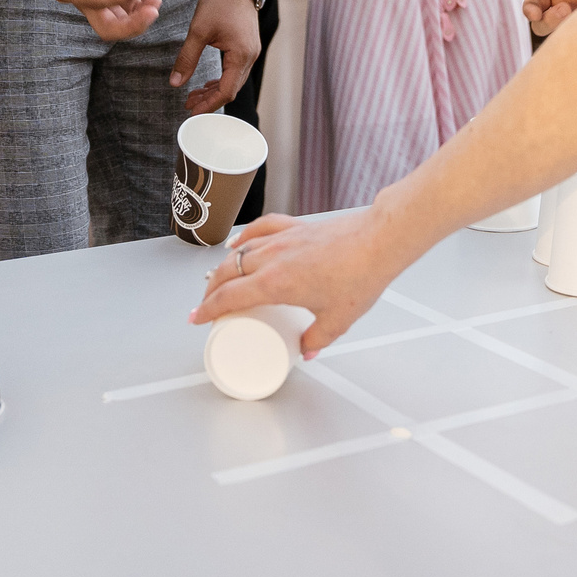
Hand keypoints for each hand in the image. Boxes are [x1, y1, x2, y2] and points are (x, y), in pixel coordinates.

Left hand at [175, 0, 261, 114]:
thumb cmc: (219, 2)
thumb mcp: (198, 31)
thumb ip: (187, 58)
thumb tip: (175, 82)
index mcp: (240, 55)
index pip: (226, 91)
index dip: (209, 104)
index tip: (193, 111)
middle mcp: (250, 56)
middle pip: (231, 88)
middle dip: (209, 99)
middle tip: (188, 104)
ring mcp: (251, 51)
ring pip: (233, 80)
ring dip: (214, 90)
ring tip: (194, 95)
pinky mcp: (247, 46)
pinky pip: (235, 70)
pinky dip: (221, 78)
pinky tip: (207, 81)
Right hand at [192, 206, 410, 357]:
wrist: (379, 241)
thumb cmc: (360, 275)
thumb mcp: (337, 319)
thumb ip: (318, 338)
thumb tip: (307, 349)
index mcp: (275, 283)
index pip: (228, 297)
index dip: (208, 309)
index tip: (197, 319)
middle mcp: (272, 257)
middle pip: (226, 272)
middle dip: (210, 290)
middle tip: (206, 305)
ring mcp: (283, 238)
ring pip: (240, 251)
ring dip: (225, 266)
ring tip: (220, 280)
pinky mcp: (296, 226)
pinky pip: (261, 228)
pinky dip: (245, 236)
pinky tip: (240, 242)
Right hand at [515, 0, 576, 33]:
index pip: (533, 6)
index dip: (529, 11)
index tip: (534, 12)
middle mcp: (563, 7)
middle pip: (540, 24)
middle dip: (545, 20)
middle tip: (563, 8)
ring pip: (555, 34)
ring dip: (558, 25)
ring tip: (572, 11)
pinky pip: (575, 40)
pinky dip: (573, 34)